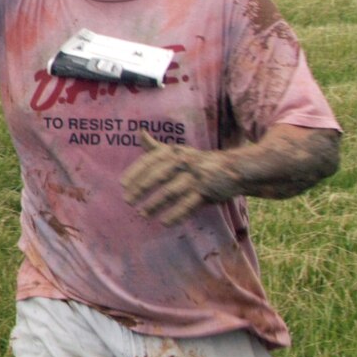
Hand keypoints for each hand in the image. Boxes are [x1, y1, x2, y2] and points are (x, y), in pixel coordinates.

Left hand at [122, 131, 238, 223]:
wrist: (234, 168)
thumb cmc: (198, 161)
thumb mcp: (178, 151)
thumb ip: (157, 147)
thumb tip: (139, 133)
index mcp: (174, 152)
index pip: (150, 161)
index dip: (135, 173)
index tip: (123, 185)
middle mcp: (184, 162)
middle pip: (159, 176)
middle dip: (142, 189)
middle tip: (128, 201)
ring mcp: (196, 177)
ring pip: (172, 192)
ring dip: (155, 204)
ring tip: (142, 214)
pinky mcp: (207, 192)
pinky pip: (188, 205)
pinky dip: (176, 215)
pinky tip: (165, 222)